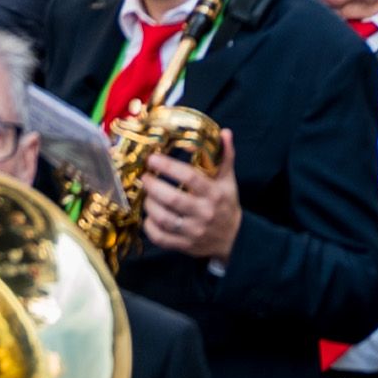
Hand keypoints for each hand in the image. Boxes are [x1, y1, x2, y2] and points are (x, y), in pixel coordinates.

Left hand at [140, 144, 241, 261]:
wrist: (233, 238)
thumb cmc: (226, 203)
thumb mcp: (228, 179)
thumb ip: (225, 156)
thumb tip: (224, 132)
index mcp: (214, 193)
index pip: (190, 177)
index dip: (168, 166)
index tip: (152, 158)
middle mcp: (204, 213)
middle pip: (173, 199)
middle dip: (153, 186)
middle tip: (144, 177)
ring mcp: (194, 231)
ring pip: (164, 219)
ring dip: (149, 205)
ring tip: (146, 194)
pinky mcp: (184, 245)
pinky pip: (161, 238)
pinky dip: (149, 227)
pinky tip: (148, 216)